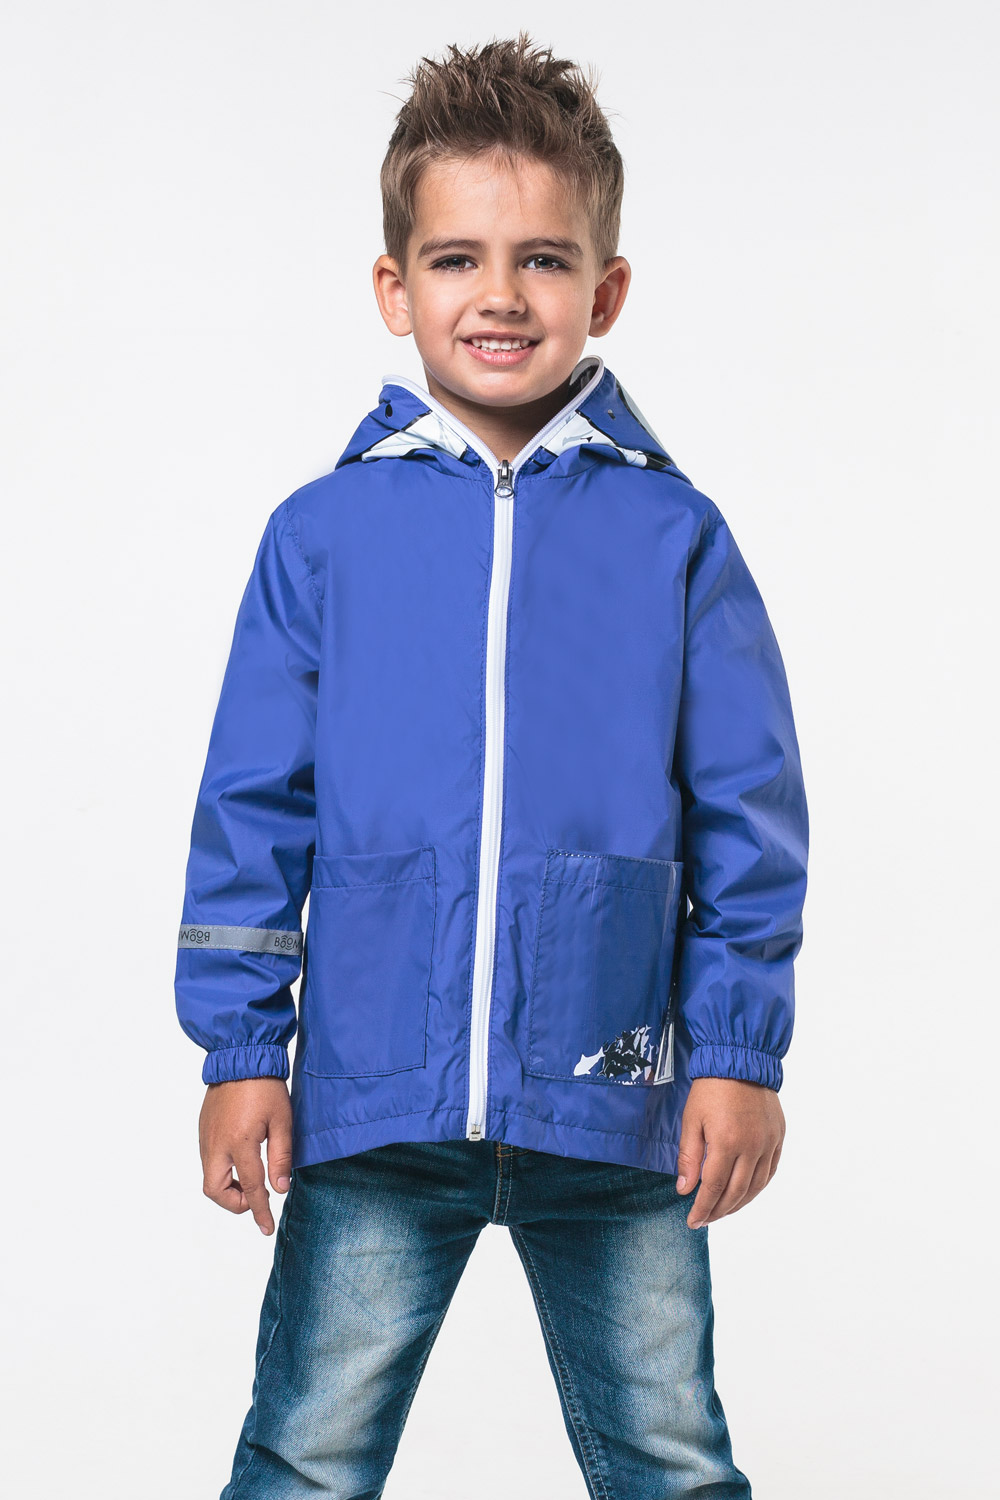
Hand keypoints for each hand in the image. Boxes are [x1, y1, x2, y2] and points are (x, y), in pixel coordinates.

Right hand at [199, 1078, 292, 1235]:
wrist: (241, 1057)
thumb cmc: (265, 1087)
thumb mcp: (282, 1121)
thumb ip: (281, 1157)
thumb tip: (280, 1189)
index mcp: (239, 1143)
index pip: (251, 1188)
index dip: (259, 1211)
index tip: (266, 1228)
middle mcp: (216, 1144)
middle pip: (215, 1191)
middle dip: (235, 1203)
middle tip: (256, 1199)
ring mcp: (206, 1137)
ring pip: (209, 1178)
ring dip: (228, 1187)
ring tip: (252, 1179)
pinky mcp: (203, 1129)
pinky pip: (208, 1160)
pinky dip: (222, 1170)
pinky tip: (242, 1160)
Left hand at [675, 1077, 783, 1229]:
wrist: (740, 1060)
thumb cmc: (711, 1088)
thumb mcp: (691, 1120)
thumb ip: (689, 1158)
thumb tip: (685, 1190)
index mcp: (727, 1142)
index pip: (714, 1188)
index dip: (703, 1208)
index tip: (693, 1221)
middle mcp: (752, 1147)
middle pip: (736, 1193)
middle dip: (719, 1211)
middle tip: (705, 1219)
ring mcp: (768, 1143)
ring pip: (756, 1186)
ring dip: (739, 1204)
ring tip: (722, 1211)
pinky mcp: (778, 1137)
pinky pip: (770, 1172)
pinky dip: (757, 1187)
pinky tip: (745, 1193)